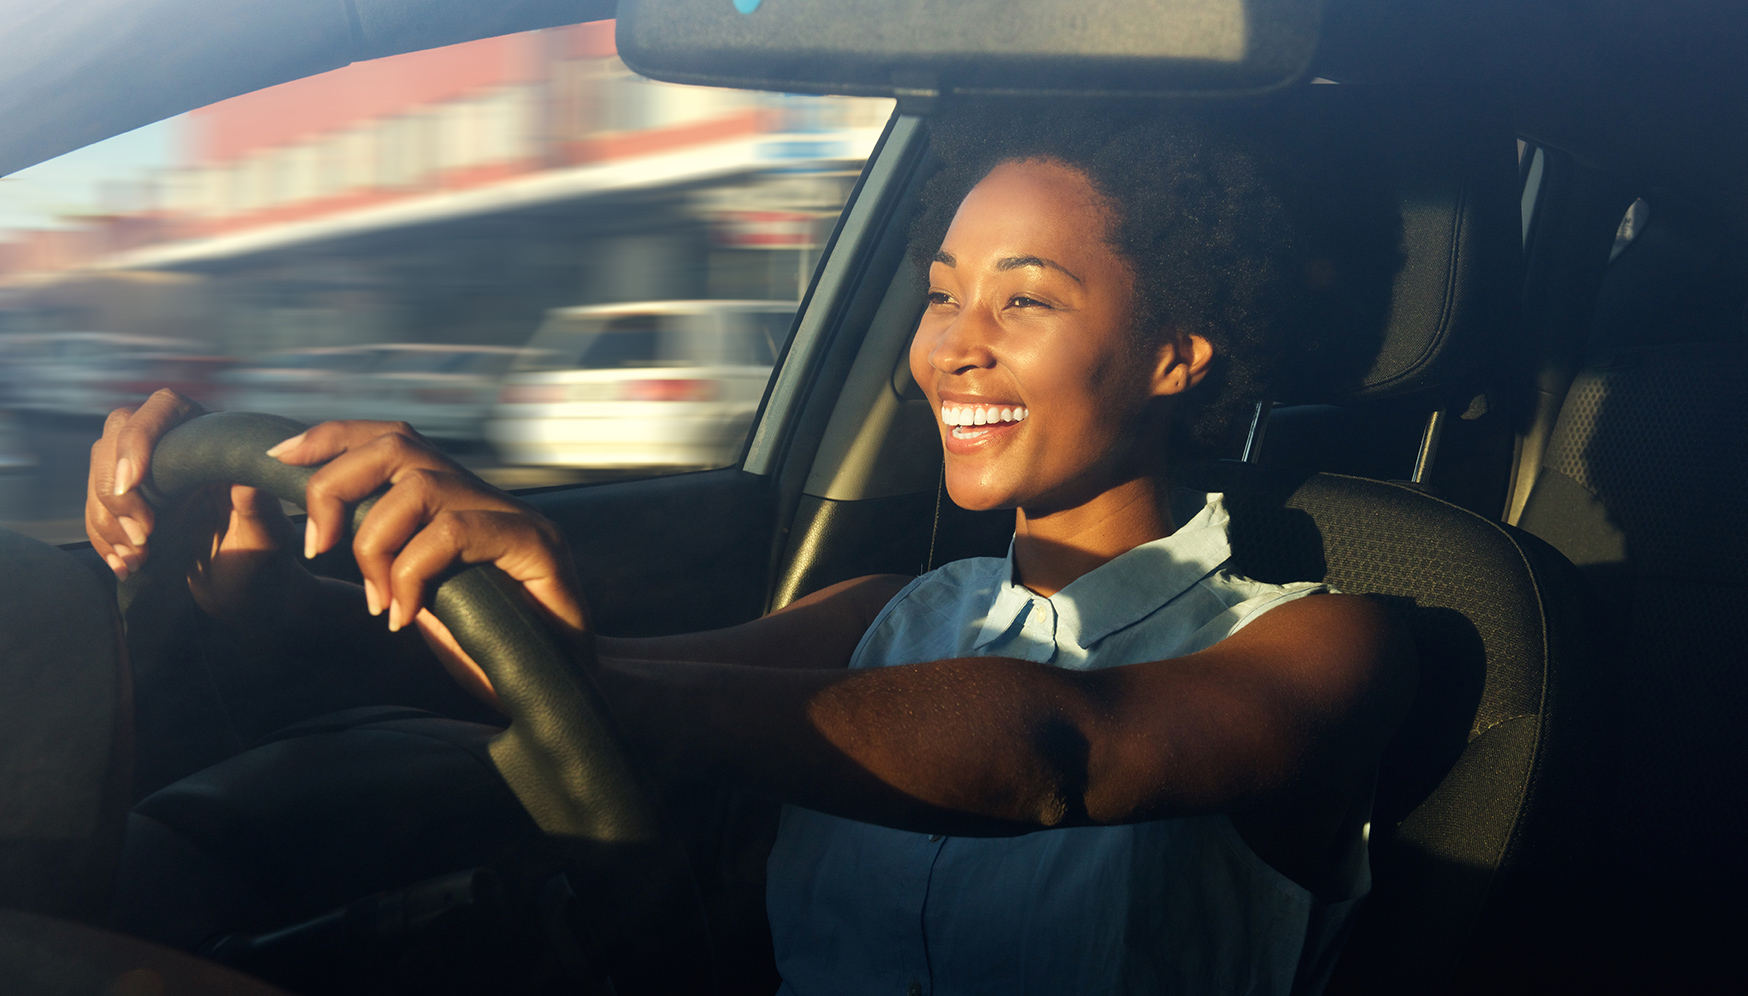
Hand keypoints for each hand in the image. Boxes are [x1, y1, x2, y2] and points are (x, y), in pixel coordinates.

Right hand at [86, 389, 304, 622]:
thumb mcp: (265, 537)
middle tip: (142, 536)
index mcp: (212, 441)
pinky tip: (123, 565)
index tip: (133, 482)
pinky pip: (96, 510)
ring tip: (138, 559)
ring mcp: (149, 476)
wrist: (245, 593)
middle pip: (115, 438)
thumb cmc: (262, 560)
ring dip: (107, 520)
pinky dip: (101, 540)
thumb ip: (257, 508)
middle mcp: (176, 449)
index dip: (140, 436)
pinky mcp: (131, 506)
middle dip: (117, 490)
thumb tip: (246, 478)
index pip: (166, 407)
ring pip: (100, 476)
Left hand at [273, 420, 589, 707]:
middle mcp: (487, 497)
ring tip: (375, 600)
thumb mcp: (421, 600)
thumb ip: (388, 563)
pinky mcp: (536, 545)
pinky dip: (411, 574)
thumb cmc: (494, 651)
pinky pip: (452, 532)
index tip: (281, 457)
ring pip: (419, 486)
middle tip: (317, 547)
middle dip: (336, 484)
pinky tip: (406, 616)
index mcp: (458, 501)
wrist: (565, 688)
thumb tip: (324, 535)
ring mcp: (516, 516)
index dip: (333, 438)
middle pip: (398, 444)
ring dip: (374, 543)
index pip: (393, 439)